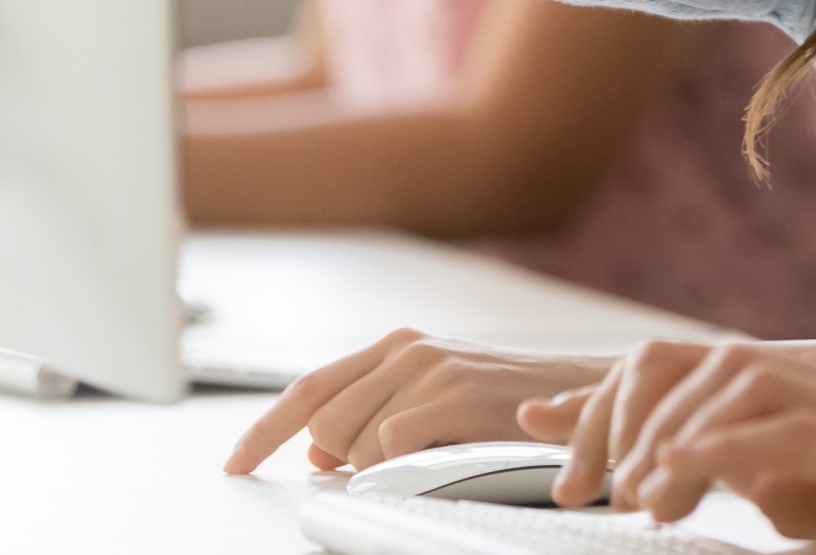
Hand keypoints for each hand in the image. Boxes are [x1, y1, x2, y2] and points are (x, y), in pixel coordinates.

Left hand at [221, 329, 610, 474]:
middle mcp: (406, 350)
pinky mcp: (452, 393)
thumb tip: (320, 452)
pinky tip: (442, 457)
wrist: (582, 394)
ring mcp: (429, 369)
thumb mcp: (436, 400)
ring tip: (435, 455)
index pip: (308, 389)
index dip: (263, 430)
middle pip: (323, 422)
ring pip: (352, 442)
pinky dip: (403, 467)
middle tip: (393, 465)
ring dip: (381, 466)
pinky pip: (388, 449)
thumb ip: (376, 415)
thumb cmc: (510, 406)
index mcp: (397, 348)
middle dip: (340, 460)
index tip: (233, 463)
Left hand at [572, 345, 815, 554]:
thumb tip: (761, 505)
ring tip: (628, 498)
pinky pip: (765, 428)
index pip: (691, 369)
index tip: (543, 423)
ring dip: (653, 438)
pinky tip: (673, 494)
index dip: (609, 392)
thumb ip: (808, 491)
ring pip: (715, 382)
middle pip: (683, 361)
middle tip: (580, 489)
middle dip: (611, 415)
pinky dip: (704, 455)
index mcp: (815, 391)